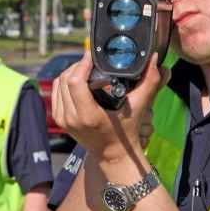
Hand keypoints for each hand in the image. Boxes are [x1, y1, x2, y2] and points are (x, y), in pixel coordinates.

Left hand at [52, 52, 169, 162]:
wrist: (113, 155)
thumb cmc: (126, 132)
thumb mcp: (139, 107)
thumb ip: (149, 82)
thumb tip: (154, 58)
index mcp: (88, 116)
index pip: (75, 82)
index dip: (82, 64)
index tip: (91, 55)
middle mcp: (71, 118)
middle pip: (65, 80)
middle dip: (77, 66)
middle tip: (91, 59)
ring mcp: (63, 120)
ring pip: (58, 85)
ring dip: (70, 72)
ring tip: (85, 67)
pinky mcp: (59, 120)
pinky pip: (56, 93)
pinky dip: (64, 83)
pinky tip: (77, 78)